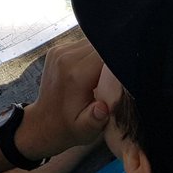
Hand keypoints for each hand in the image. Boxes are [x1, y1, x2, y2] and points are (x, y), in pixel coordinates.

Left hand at [20, 40, 109, 159]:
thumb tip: (102, 108)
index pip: (106, 54)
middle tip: (117, 76)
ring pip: (92, 42)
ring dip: (102, 54)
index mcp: (75, 74)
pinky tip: (93, 70)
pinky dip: (91, 54)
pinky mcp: (58, 49)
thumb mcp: (85, 130)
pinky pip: (82, 44)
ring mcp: (60, 51)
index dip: (120, 60)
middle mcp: (66, 57)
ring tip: (105, 75)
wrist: (44, 123)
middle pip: (100, 45)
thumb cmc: (69, 127)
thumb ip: (95, 119)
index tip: (128, 72)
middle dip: (112, 57)